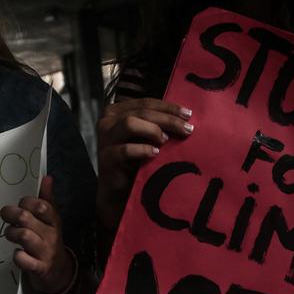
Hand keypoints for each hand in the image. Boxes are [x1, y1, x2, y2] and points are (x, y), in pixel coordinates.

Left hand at [1, 176, 74, 293]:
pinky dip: (17, 256)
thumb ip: (47, 199)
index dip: (26, 203)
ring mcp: (45, 252)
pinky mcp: (39, 268)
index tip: (20, 205)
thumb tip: (47, 178)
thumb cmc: (50, 241)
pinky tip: (17, 253)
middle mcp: (51, 235)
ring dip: (11, 233)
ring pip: (23, 236)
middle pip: (27, 218)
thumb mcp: (52, 220)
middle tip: (7, 217)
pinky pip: (23, 259)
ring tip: (10, 234)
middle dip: (11, 215)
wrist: (59, 272)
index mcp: (54, 221)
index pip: (41, 206)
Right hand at [96, 98, 192, 228]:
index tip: (189, 114)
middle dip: (167, 119)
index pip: (145, 102)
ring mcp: (105, 139)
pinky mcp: (106, 158)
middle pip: (141, 112)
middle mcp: (107, 121)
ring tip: (167, 140)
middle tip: (187, 129)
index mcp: (117, 111)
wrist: (119, 190)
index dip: (168, 107)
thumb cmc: (135, 160)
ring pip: (130, 123)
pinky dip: (143, 150)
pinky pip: (125, 150)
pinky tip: (156, 154)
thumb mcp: (145, 138)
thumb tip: (184, 117)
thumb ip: (156, 124)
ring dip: (152, 130)